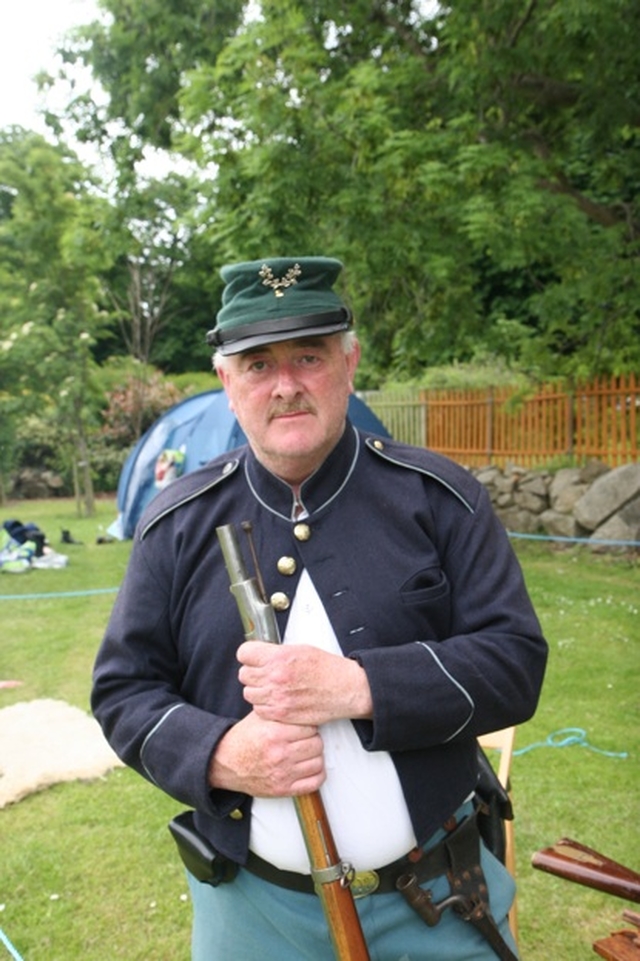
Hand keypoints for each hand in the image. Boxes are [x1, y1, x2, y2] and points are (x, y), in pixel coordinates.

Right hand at [208, 710, 324, 796]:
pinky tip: (309, 767)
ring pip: (318, 762)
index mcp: (274, 733)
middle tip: (305, 739)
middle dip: (313, 739)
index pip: (310, 726)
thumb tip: (304, 703)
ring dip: (314, 756)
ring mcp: (282, 774)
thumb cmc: (244, 738)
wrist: (225, 763)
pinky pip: (314, 782)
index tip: (304, 726)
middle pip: (317, 743)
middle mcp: (279, 754)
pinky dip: (316, 774)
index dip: (308, 724)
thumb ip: (281, 710)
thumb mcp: (260, 717)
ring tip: (305, 752)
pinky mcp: (283, 789)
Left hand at [237, 641, 372, 725]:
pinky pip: (259, 709)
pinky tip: (276, 699)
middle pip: (244, 674)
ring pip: (249, 693)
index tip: (252, 657)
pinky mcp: (281, 713)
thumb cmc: (327, 669)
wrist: (344, 689)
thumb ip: (276, 652)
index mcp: (279, 657)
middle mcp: (275, 677)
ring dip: (257, 690)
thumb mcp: (300, 649)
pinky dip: (264, 705)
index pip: (244, 653)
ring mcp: (277, 697)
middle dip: (253, 672)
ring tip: (271, 687)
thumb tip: (260, 654)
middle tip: (263, 673)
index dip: (248, 655)